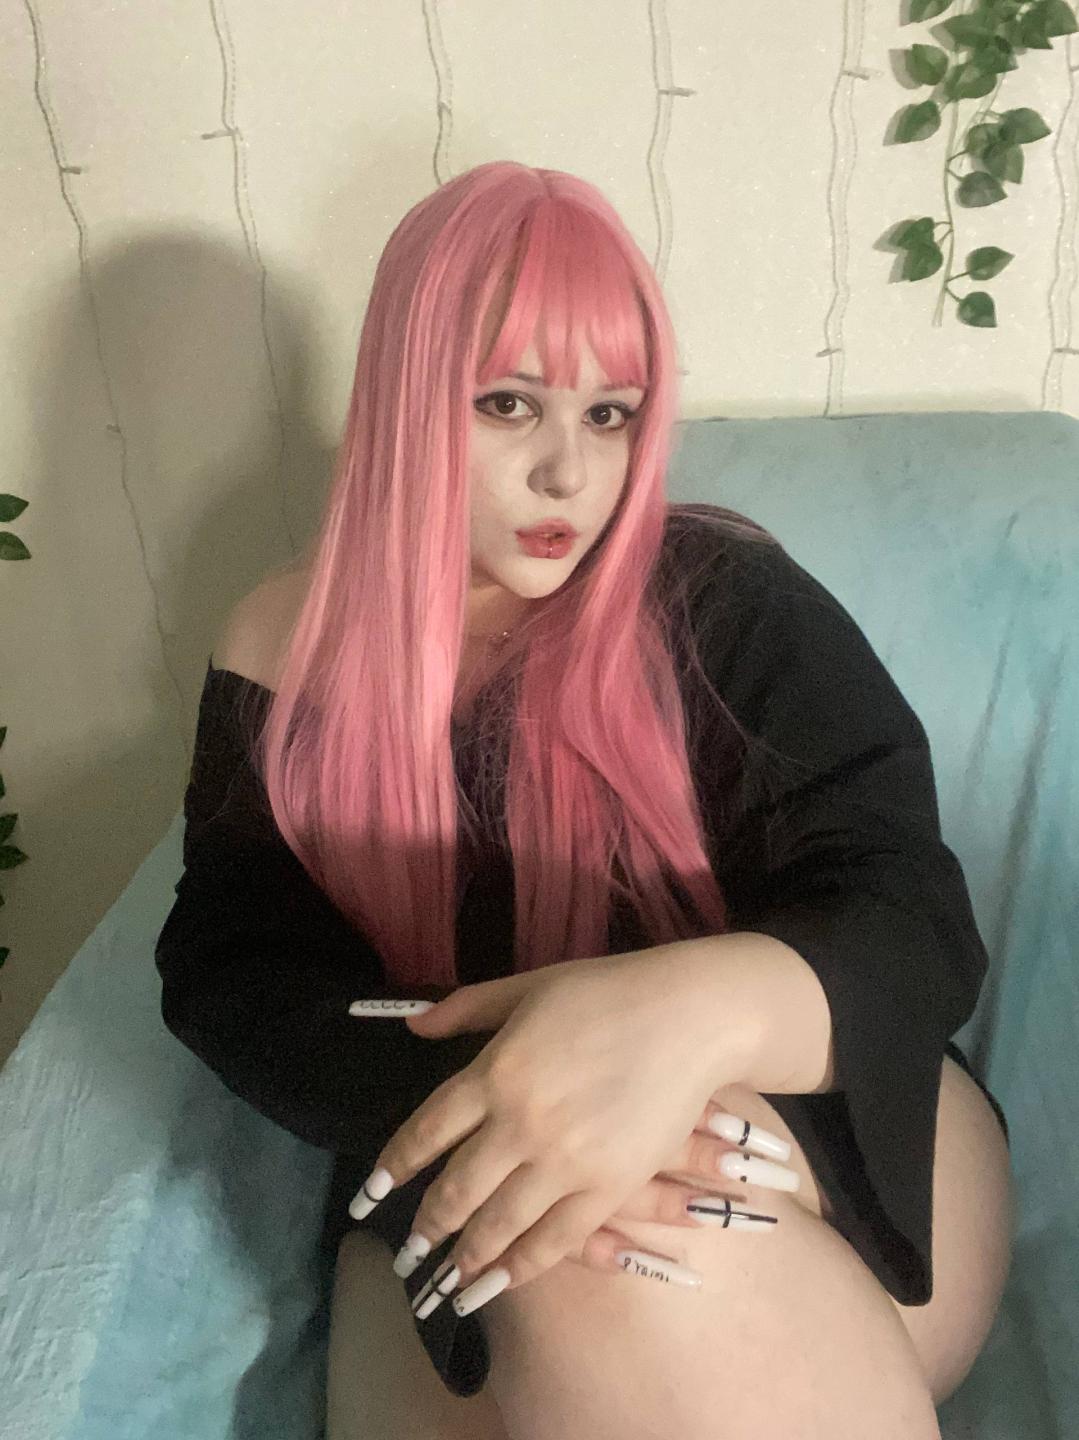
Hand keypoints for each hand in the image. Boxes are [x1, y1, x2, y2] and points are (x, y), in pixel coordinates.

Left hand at [349, 945, 768, 1319]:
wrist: (690, 1016)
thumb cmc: (607, 992)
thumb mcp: (528, 987)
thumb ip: (466, 1009)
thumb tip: (413, 1024)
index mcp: (495, 1071)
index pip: (427, 1129)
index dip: (396, 1165)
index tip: (373, 1191)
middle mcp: (520, 1124)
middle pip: (457, 1188)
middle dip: (428, 1224)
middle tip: (410, 1248)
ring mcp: (564, 1161)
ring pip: (499, 1224)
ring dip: (467, 1256)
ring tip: (448, 1277)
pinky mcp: (608, 1187)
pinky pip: (555, 1239)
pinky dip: (522, 1266)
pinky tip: (501, 1281)